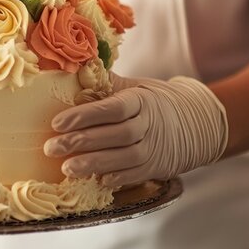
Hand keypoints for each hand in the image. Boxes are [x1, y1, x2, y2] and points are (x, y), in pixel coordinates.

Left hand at [44, 73, 228, 187]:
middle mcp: (149, 124)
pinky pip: (136, 175)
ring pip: (125, 158)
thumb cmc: (151, 101)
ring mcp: (155, 148)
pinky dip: (117, 178)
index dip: (84, 116)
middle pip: (117, 135)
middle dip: (82, 142)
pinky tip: (95, 180)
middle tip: (51, 148)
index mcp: (141, 100)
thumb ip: (105, 83)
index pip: (112, 108)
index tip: (56, 123)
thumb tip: (71, 69)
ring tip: (66, 168)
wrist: (197, 121)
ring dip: (94, 164)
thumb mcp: (134, 87)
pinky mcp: (157, 167)